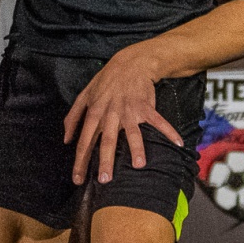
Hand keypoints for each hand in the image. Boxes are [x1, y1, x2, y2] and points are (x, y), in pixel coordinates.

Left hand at [63, 46, 182, 186]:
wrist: (130, 62)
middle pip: (107, 140)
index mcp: (95, 112)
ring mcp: (129, 110)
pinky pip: (158, 121)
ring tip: (139, 166)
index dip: (80, 161)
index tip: (78, 179)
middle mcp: (111, 113)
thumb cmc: (106, 81)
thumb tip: (66, 140)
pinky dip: (168, 131)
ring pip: (132, 132)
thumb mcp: (84, 95)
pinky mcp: (146, 106)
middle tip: (105, 179)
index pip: (84, 140)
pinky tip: (177, 143)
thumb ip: (72, 118)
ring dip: (136, 148)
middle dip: (105, 160)